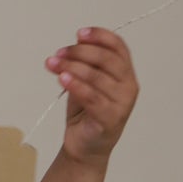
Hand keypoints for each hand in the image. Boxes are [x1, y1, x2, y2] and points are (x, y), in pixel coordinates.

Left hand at [45, 27, 139, 163]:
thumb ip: (85, 65)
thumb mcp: (86, 83)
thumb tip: (73, 46)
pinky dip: (75, 85)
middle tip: (59, 53)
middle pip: (106, 59)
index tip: (79, 33)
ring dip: (71, 66)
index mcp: (126, 73)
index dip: (99, 36)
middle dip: (80, 52)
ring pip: (96, 77)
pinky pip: (92, 97)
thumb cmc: (86, 114)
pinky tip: (62, 78)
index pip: (118, 47)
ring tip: (52, 63)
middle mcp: (129, 86)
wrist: (84, 148)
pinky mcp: (111, 118)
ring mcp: (122, 103)